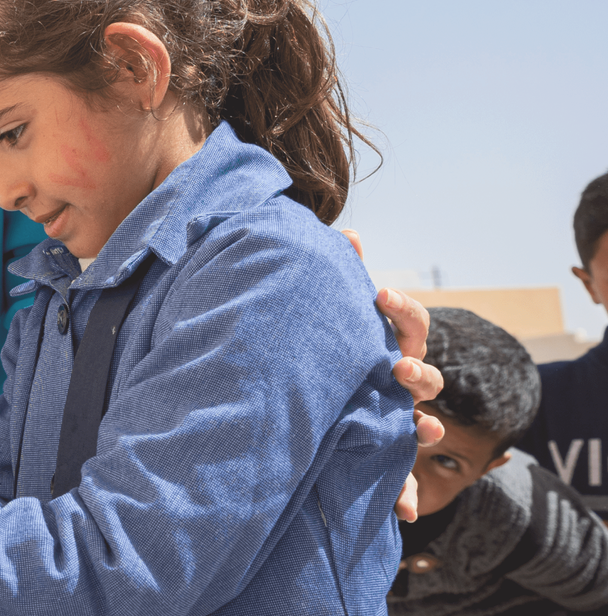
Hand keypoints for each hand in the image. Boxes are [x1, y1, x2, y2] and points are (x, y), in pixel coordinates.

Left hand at [339, 229, 445, 521]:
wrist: (316, 405)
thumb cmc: (333, 349)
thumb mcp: (336, 318)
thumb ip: (342, 276)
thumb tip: (348, 233)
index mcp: (391, 345)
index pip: (412, 323)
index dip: (402, 310)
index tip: (378, 294)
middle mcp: (402, 385)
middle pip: (427, 378)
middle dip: (418, 374)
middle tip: (398, 368)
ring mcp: (398, 423)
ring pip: (423, 429)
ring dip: (425, 432)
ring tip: (425, 433)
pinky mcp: (384, 461)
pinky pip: (402, 485)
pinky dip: (407, 499)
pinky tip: (406, 512)